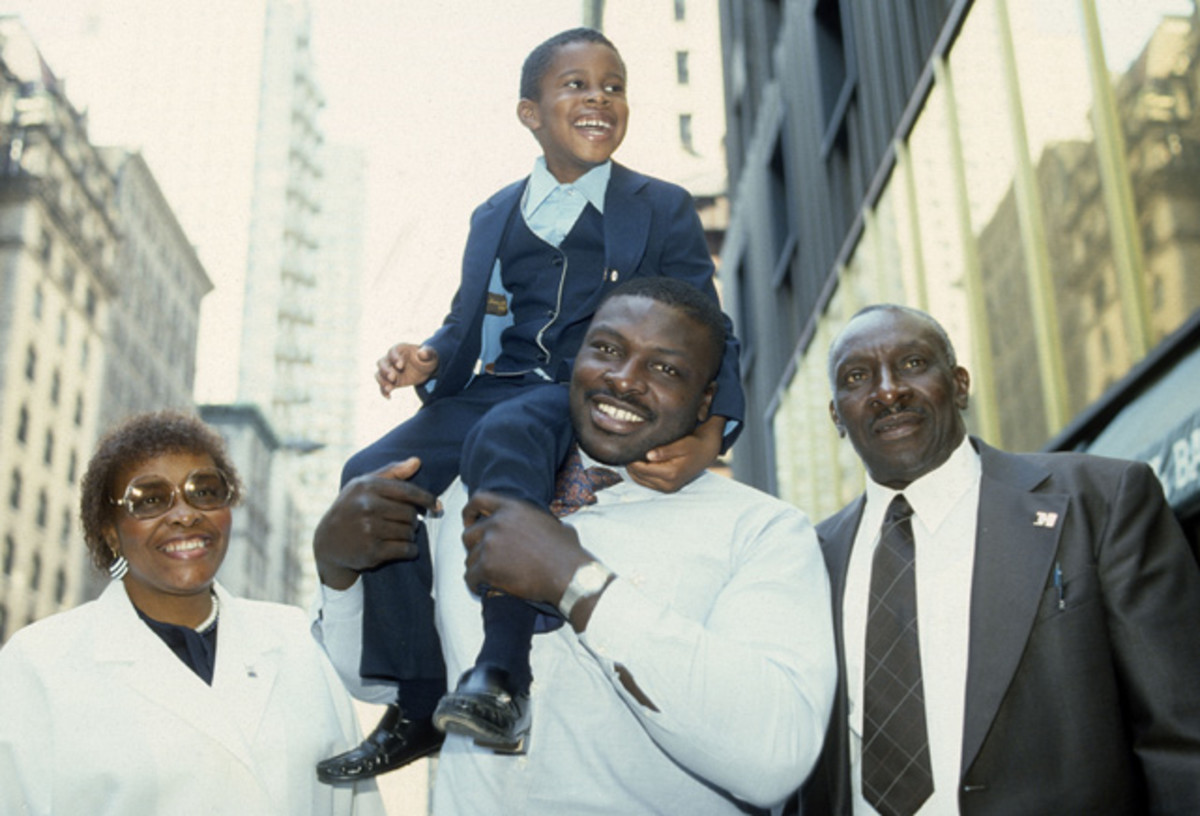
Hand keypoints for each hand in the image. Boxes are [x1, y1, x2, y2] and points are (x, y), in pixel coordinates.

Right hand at [313, 458, 439, 588]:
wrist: (328, 541)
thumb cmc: (351, 508)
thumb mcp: (364, 485)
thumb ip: (392, 472)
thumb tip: (417, 461)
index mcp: (367, 487)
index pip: (408, 491)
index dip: (427, 499)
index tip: (436, 506)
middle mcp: (367, 507)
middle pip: (410, 514)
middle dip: (413, 519)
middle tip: (406, 522)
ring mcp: (369, 530)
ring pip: (409, 532)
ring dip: (410, 535)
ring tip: (400, 533)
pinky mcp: (372, 552)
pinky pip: (406, 550)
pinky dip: (411, 550)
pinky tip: (405, 548)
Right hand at [375, 343, 438, 397]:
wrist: (426, 369)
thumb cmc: (427, 359)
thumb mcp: (430, 355)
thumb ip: (427, 353)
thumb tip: (422, 353)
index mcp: (399, 349)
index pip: (392, 352)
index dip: (394, 358)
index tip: (401, 366)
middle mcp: (391, 359)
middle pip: (381, 363)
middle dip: (385, 370)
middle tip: (392, 377)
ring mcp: (390, 370)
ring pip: (379, 374)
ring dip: (382, 381)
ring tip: (389, 388)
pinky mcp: (391, 381)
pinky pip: (383, 386)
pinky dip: (384, 391)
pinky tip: (389, 397)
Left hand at [460, 492, 591, 606]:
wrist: (568, 575)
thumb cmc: (567, 553)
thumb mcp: (554, 524)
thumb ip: (536, 521)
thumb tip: (541, 525)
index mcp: (512, 507)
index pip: (478, 499)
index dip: (470, 512)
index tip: (469, 523)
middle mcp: (497, 522)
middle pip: (468, 533)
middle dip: (474, 547)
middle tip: (485, 558)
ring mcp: (490, 544)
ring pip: (469, 558)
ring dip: (477, 568)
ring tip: (491, 577)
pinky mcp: (487, 567)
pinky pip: (470, 577)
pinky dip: (476, 584)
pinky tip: (486, 588)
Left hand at [628, 414, 725, 491]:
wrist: (706, 453)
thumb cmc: (694, 445)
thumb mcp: (681, 444)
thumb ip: (665, 450)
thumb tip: (648, 455)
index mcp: (671, 474)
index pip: (642, 469)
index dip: (631, 460)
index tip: (625, 449)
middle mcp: (668, 485)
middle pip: (639, 477)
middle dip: (631, 465)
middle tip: (625, 451)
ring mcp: (668, 488)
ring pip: (641, 481)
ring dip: (634, 471)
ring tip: (630, 456)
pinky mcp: (667, 488)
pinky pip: (647, 483)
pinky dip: (640, 474)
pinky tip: (638, 463)